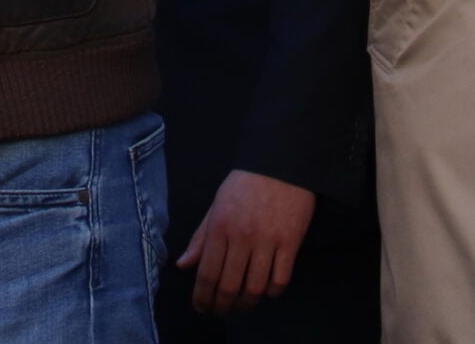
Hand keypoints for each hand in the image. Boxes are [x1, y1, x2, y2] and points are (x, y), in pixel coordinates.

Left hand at [176, 170, 315, 314]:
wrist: (280, 163)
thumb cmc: (245, 184)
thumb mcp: (216, 205)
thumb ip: (201, 238)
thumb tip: (183, 265)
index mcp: (219, 227)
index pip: (207, 273)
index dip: (202, 296)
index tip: (202, 307)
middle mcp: (241, 236)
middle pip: (229, 286)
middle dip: (222, 306)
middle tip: (220, 311)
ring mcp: (267, 241)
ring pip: (255, 288)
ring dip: (247, 303)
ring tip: (242, 305)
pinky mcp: (290, 243)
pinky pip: (280, 280)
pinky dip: (272, 292)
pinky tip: (266, 292)